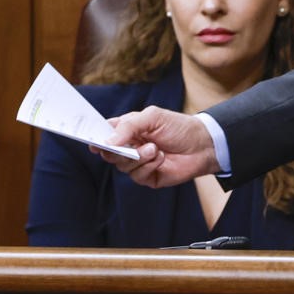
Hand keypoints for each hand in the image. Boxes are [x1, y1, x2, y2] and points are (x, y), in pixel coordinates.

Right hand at [94, 106, 218, 187]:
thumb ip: (128, 126)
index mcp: (127, 129)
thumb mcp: (152, 117)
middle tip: (128, 146)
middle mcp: (130, 147)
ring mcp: (138, 163)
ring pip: (122, 166)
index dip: (96, 138)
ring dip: (139, 157)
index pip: (104, 134)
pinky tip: (161, 158)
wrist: (202, 145)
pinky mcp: (147, 177)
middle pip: (109, 153)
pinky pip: (137, 176)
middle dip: (117, 151)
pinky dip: (149, 166)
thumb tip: (108, 142)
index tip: (92, 142)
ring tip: (155, 148)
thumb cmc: (178, 127)